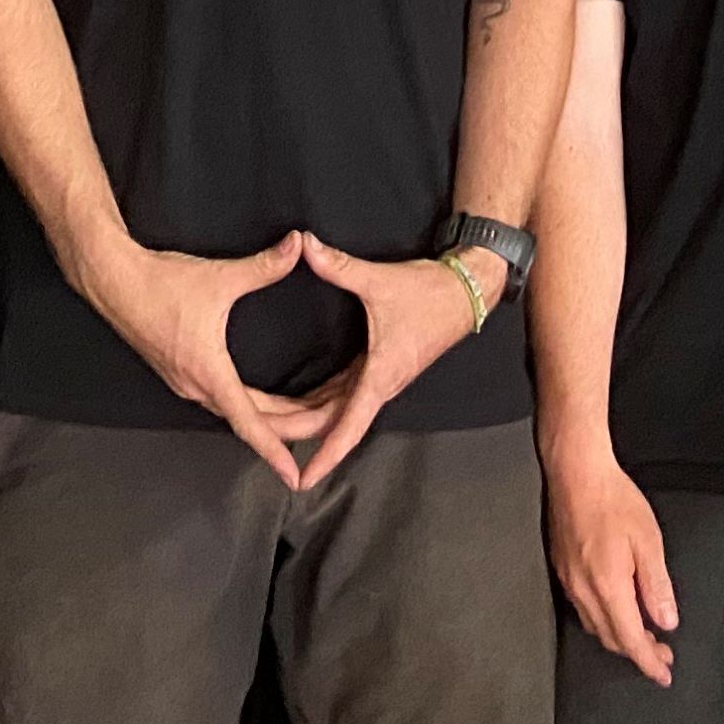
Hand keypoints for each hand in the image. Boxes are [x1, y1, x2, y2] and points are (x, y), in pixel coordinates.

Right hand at [74, 231, 312, 487]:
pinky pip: (221, 400)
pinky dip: (249, 406)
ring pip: (235, 412)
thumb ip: (263, 266)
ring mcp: (185, 382)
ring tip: (305, 416)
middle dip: (290, 429)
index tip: (295, 476)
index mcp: (210, 373)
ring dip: (270, 419)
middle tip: (327, 429)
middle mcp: (197, 387)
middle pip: (251, 422)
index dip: (276, 451)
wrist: (111, 279)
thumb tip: (298, 245)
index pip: (250, 424)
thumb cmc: (161, 283)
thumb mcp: (219, 277)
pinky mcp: (178, 371)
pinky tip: (262, 400)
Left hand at [279, 232, 484, 490]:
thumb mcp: (380, 282)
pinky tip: (300, 403)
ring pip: (336, 410)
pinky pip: (344, 395)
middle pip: (331, 422)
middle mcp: (378, 385)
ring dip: (305, 419)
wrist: (465, 292)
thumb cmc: (428, 294)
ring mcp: (379, 378)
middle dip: (295, 432)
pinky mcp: (379, 366)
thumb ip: (339, 266)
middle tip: (259, 439)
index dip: (324, 455)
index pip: (346, 427)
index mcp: (379, 376)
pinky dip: (320, 403)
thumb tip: (304, 245)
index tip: (301, 478)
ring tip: (269, 426)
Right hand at [544, 442, 678, 686]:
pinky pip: (583, 609)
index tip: (663, 674)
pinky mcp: (562, 569)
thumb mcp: (649, 542)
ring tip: (642, 633)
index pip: (630, 640)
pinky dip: (604, 619)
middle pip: (611, 639)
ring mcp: (569, 581)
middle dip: (637, 652)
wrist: (576, 472)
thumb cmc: (613, 500)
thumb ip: (657, 586)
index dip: (648, 662)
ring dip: (620, 637)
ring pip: (595, 626)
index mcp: (608, 587)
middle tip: (661, 652)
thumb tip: (665, 621)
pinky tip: (616, 608)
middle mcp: (584, 591)